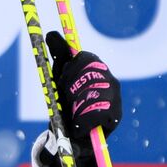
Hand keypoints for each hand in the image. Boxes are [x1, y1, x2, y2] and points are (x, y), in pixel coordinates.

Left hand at [35, 31, 121, 166]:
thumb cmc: (67, 101)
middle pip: (87, 76)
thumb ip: (59, 55)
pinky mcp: (115, 116)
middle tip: (67, 99)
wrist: (71, 132)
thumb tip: (50, 33)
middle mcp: (110, 80)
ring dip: (75, 106)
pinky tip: (78, 124)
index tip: (62, 81)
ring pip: (89, 95)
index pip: (85, 58)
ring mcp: (115, 97)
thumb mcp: (60, 76)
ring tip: (74, 113)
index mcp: (98, 69)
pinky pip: (94, 114)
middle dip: (70, 88)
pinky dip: (81, 121)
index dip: (69, 70)